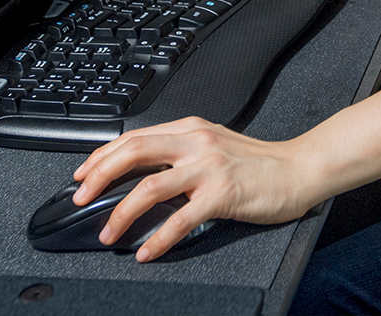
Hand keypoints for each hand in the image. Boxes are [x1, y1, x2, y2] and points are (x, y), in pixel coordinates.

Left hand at [71, 117, 319, 260]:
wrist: (299, 170)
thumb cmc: (259, 163)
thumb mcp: (214, 144)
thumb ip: (180, 151)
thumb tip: (142, 171)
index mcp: (190, 128)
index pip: (134, 137)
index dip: (101, 156)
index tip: (82, 175)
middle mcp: (196, 142)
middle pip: (133, 152)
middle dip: (98, 177)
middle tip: (80, 199)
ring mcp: (209, 167)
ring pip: (150, 186)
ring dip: (121, 213)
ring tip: (109, 234)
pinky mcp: (223, 194)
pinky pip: (181, 219)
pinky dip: (158, 238)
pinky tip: (147, 252)